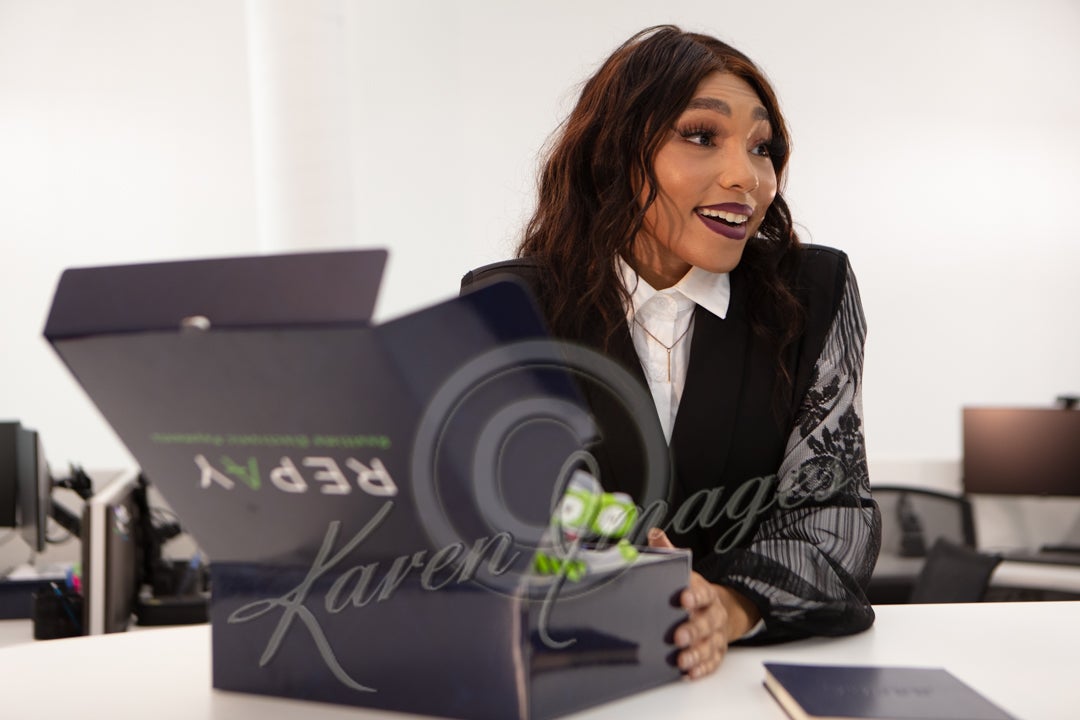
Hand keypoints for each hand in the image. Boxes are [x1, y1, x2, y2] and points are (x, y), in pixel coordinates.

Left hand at [648, 528, 759, 679]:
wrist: (720, 610)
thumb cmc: (694, 592)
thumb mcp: (684, 572)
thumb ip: (669, 553)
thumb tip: (655, 534)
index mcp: (705, 593)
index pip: (702, 593)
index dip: (694, 596)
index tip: (683, 599)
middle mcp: (713, 614)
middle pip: (707, 623)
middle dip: (693, 630)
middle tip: (677, 636)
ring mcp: (716, 635)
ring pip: (710, 645)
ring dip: (696, 654)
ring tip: (680, 660)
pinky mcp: (716, 653)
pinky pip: (712, 662)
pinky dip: (701, 669)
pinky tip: (688, 673)